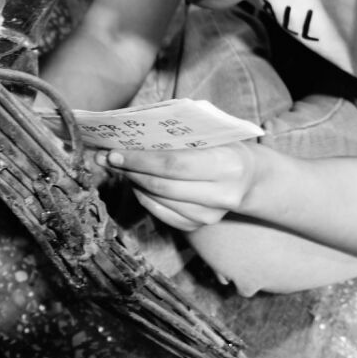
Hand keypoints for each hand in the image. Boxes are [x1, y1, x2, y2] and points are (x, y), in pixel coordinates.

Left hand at [97, 142, 260, 231]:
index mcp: (228, 165)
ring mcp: (209, 215)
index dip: (140, 159)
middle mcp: (221, 195)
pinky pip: (159, 213)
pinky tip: (135, 183)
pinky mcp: (197, 225)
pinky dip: (143, 196)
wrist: (249, 179)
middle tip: (108, 158)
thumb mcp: (212, 135)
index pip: (173, 164)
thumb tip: (133, 132)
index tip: (114, 152)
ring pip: (158, 200)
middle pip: (162, 184)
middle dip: (130, 170)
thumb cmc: (224, 148)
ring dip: (133, 182)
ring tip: (119, 167)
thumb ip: (180, 135)